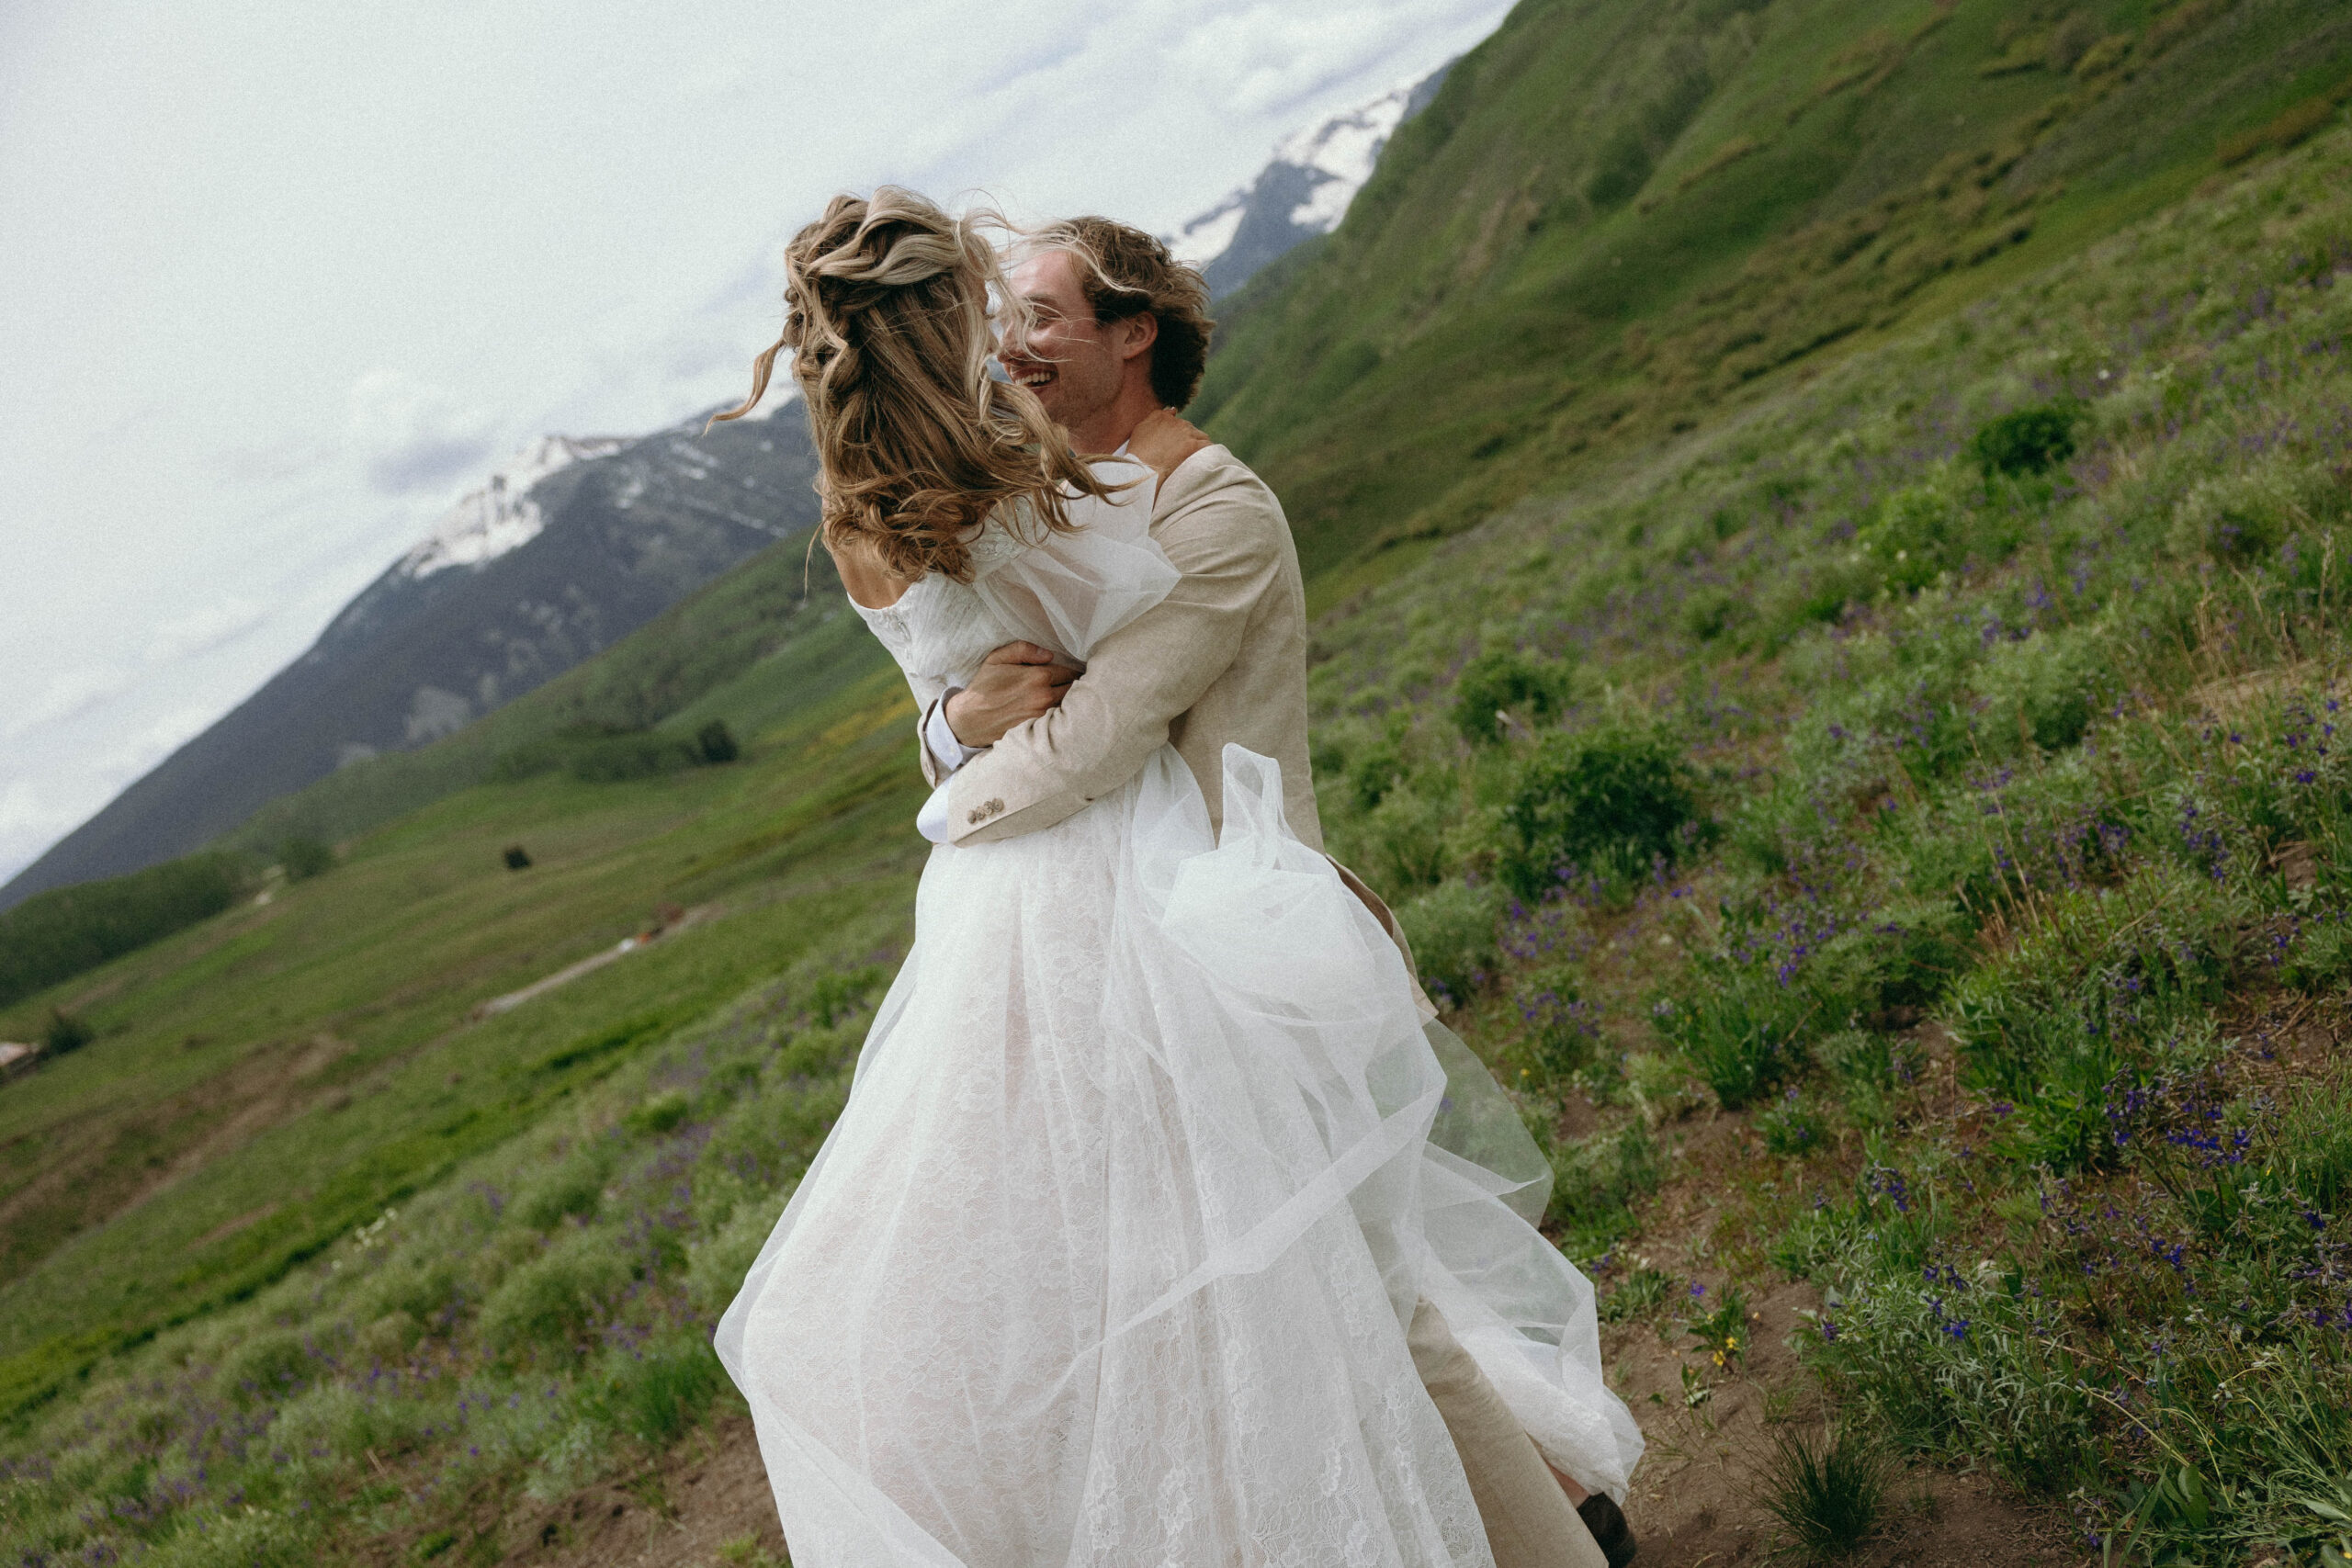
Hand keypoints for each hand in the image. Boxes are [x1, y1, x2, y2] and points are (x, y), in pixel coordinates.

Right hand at [944, 641, 1079, 745]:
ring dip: (1068, 701)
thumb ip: (1024, 649)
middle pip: (1074, 690)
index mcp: (1038, 676)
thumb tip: (1049, 654)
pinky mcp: (1039, 730)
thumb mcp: (998, 658)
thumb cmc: (984, 686)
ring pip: (1068, 706)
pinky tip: (1054, 714)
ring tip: (1062, 698)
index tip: (1066, 673)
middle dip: (1072, 686)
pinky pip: (1058, 720)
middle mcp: (1044, 697)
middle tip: (1067, 685)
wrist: (970, 719)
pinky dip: (1060, 716)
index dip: (1069, 671)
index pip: (1070, 671)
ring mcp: (1043, 715)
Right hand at [1124, 407, 1210, 485]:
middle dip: (1189, 440)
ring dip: (1200, 446)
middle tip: (1184, 456)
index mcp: (1164, 417)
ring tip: (1194, 459)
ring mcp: (1187, 434)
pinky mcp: (1194, 446)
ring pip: (1202, 437)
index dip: (1180, 436)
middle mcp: (1177, 422)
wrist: (1142, 470)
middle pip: (1191, 430)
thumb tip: (1173, 410)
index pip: (1180, 424)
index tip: (1177, 447)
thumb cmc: (1137, 454)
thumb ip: (1156, 417)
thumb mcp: (1141, 430)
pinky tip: (1204, 460)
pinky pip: (1208, 446)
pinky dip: (1208, 452)